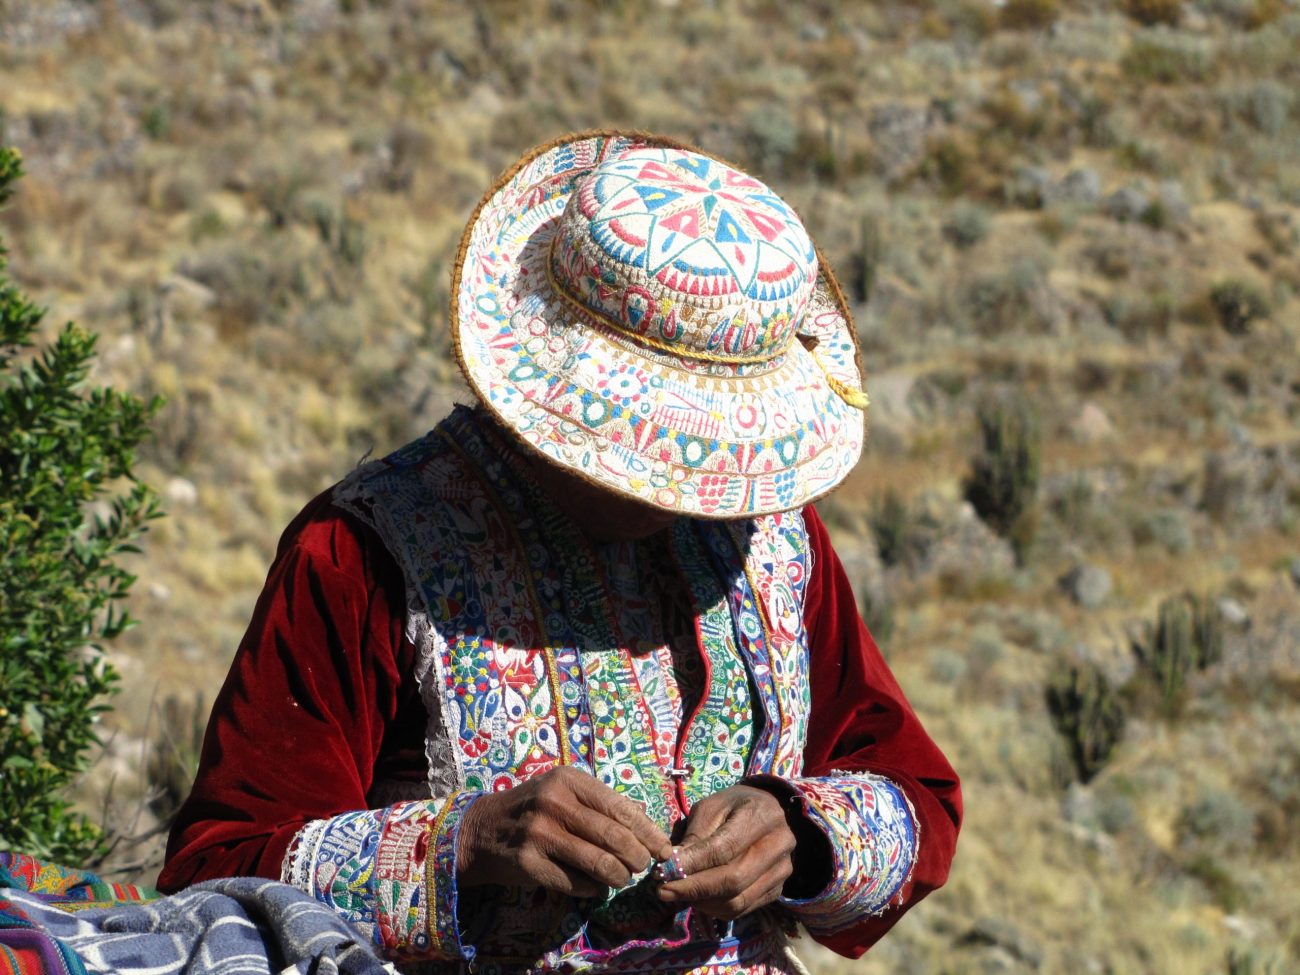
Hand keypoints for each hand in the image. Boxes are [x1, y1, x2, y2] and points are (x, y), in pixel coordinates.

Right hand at [457, 766, 673, 896]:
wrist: (481, 830)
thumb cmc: (532, 808)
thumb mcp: (562, 791)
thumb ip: (597, 803)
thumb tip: (644, 826)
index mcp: (568, 780)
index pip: (621, 808)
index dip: (647, 832)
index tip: (663, 849)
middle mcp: (554, 803)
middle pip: (614, 837)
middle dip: (638, 857)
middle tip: (642, 866)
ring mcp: (540, 834)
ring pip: (599, 862)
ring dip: (619, 876)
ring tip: (621, 878)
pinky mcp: (529, 864)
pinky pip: (576, 883)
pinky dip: (594, 888)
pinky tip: (596, 887)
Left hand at [656, 784, 796, 919]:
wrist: (770, 811)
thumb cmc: (735, 806)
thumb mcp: (711, 808)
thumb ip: (694, 836)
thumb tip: (671, 866)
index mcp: (760, 815)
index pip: (724, 849)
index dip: (692, 865)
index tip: (663, 873)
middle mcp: (778, 845)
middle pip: (733, 879)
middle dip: (693, 889)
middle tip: (663, 891)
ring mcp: (781, 870)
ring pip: (737, 900)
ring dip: (702, 902)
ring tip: (678, 893)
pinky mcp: (777, 889)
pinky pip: (743, 909)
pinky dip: (715, 908)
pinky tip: (699, 898)